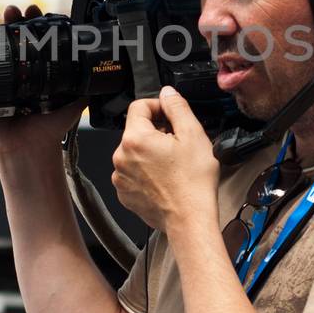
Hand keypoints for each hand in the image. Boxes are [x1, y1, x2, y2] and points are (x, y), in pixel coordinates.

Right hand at [0, 6, 84, 159]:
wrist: (28, 149)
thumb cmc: (49, 129)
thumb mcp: (73, 103)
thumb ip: (86, 87)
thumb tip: (105, 72)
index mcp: (36, 69)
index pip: (34, 38)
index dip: (35, 23)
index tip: (37, 11)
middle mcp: (17, 71)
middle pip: (12, 37)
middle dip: (13, 19)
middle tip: (15, 11)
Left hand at [111, 86, 218, 235]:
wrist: (190, 219)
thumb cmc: (193, 183)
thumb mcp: (193, 135)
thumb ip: (177, 107)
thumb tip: (167, 93)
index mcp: (135, 138)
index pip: (138, 106)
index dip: (158, 106)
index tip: (170, 114)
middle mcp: (121, 157)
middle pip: (136, 130)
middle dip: (156, 132)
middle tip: (177, 143)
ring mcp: (120, 177)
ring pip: (134, 152)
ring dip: (150, 152)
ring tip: (172, 164)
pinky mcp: (124, 193)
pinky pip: (132, 173)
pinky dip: (146, 171)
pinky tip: (164, 178)